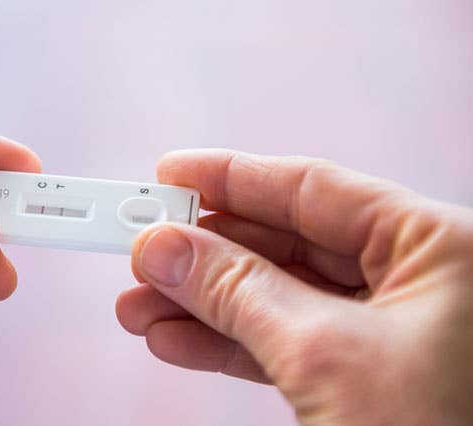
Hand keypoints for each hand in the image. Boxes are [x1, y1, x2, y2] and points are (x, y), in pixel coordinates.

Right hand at [117, 149, 472, 424]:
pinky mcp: (363, 378)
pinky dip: (226, 343)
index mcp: (438, 248)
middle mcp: (417, 282)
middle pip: (286, 244)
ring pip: (276, 298)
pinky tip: (176, 339)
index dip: (232, 178)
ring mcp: (388, 334)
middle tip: (142, 249)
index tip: (171, 176)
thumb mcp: (325, 355)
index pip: (314, 189)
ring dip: (201, 303)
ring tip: (140, 304)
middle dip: (204, 253)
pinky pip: (282, 343)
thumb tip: (169, 249)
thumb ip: (238, 291)